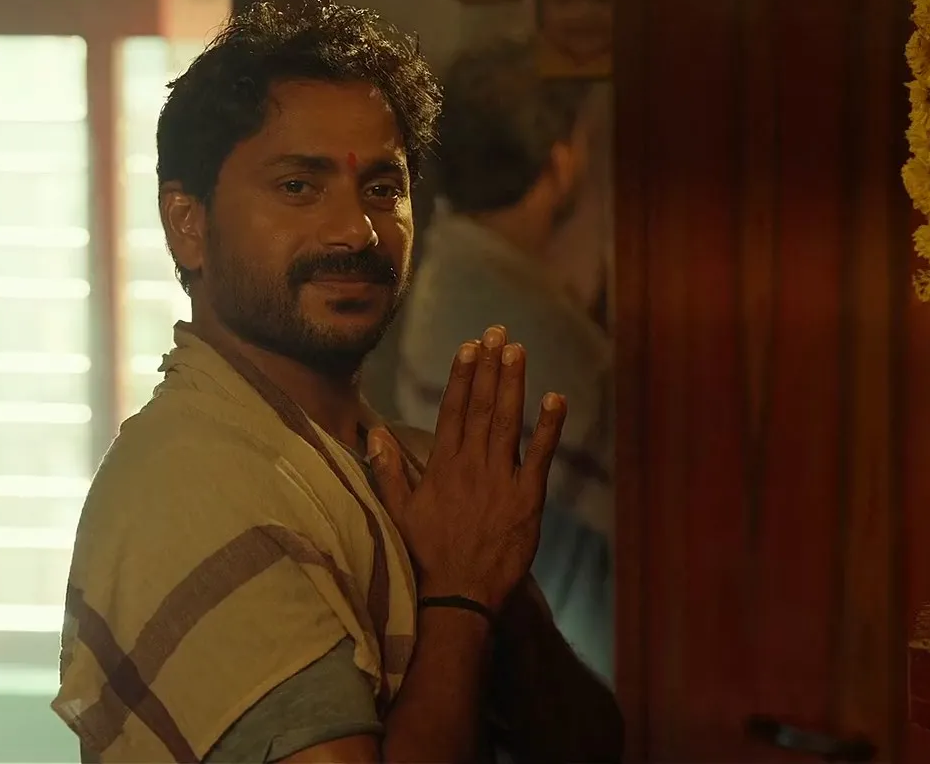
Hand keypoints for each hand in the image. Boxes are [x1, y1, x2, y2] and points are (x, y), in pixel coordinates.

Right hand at [370, 326, 566, 612]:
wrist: (458, 597)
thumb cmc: (426, 557)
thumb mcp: (397, 513)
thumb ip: (388, 470)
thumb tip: (373, 432)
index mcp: (442, 467)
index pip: (453, 410)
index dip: (462, 375)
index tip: (469, 346)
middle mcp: (471, 466)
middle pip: (481, 406)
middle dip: (490, 366)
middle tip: (498, 331)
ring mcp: (501, 480)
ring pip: (508, 421)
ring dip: (513, 383)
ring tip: (518, 350)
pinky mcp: (528, 500)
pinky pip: (541, 456)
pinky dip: (550, 427)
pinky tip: (556, 398)